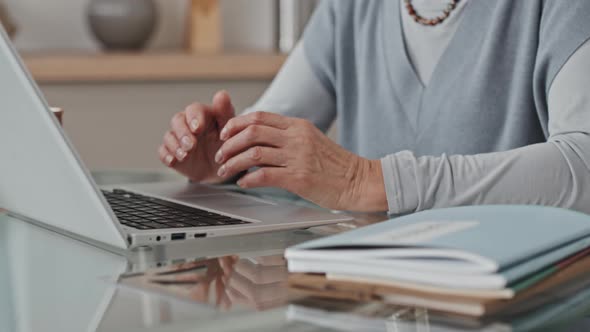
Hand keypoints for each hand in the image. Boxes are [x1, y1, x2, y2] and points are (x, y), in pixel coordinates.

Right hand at [158, 91, 234, 182]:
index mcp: (202, 115)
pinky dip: (166, 156)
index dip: (194, 117)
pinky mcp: (171, 152)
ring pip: (169, 136)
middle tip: (191, 146)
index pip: (194, 109)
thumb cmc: (226, 145)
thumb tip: (222, 94)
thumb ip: (225, 113)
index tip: (198, 128)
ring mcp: (178, 138)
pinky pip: (163, 151)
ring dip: (175, 145)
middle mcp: (187, 123)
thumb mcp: (229, 130)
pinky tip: (173, 161)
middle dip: (183, 133)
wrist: (221, 170)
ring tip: (185, 156)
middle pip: (177, 120)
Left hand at [214, 112, 386, 211]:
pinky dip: (248, 179)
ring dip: (233, 163)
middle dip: (229, 143)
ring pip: (254, 154)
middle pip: (252, 132)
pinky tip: (243, 183)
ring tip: (225, 170)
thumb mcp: (312, 140)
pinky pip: (264, 176)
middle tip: (220, 154)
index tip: (225, 134)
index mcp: (298, 126)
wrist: (359, 181)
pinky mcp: (299, 178)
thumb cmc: (336, 165)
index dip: (236, 124)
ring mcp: (298, 157)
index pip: (259, 117)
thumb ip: (288, 137)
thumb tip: (260, 139)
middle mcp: (296, 138)